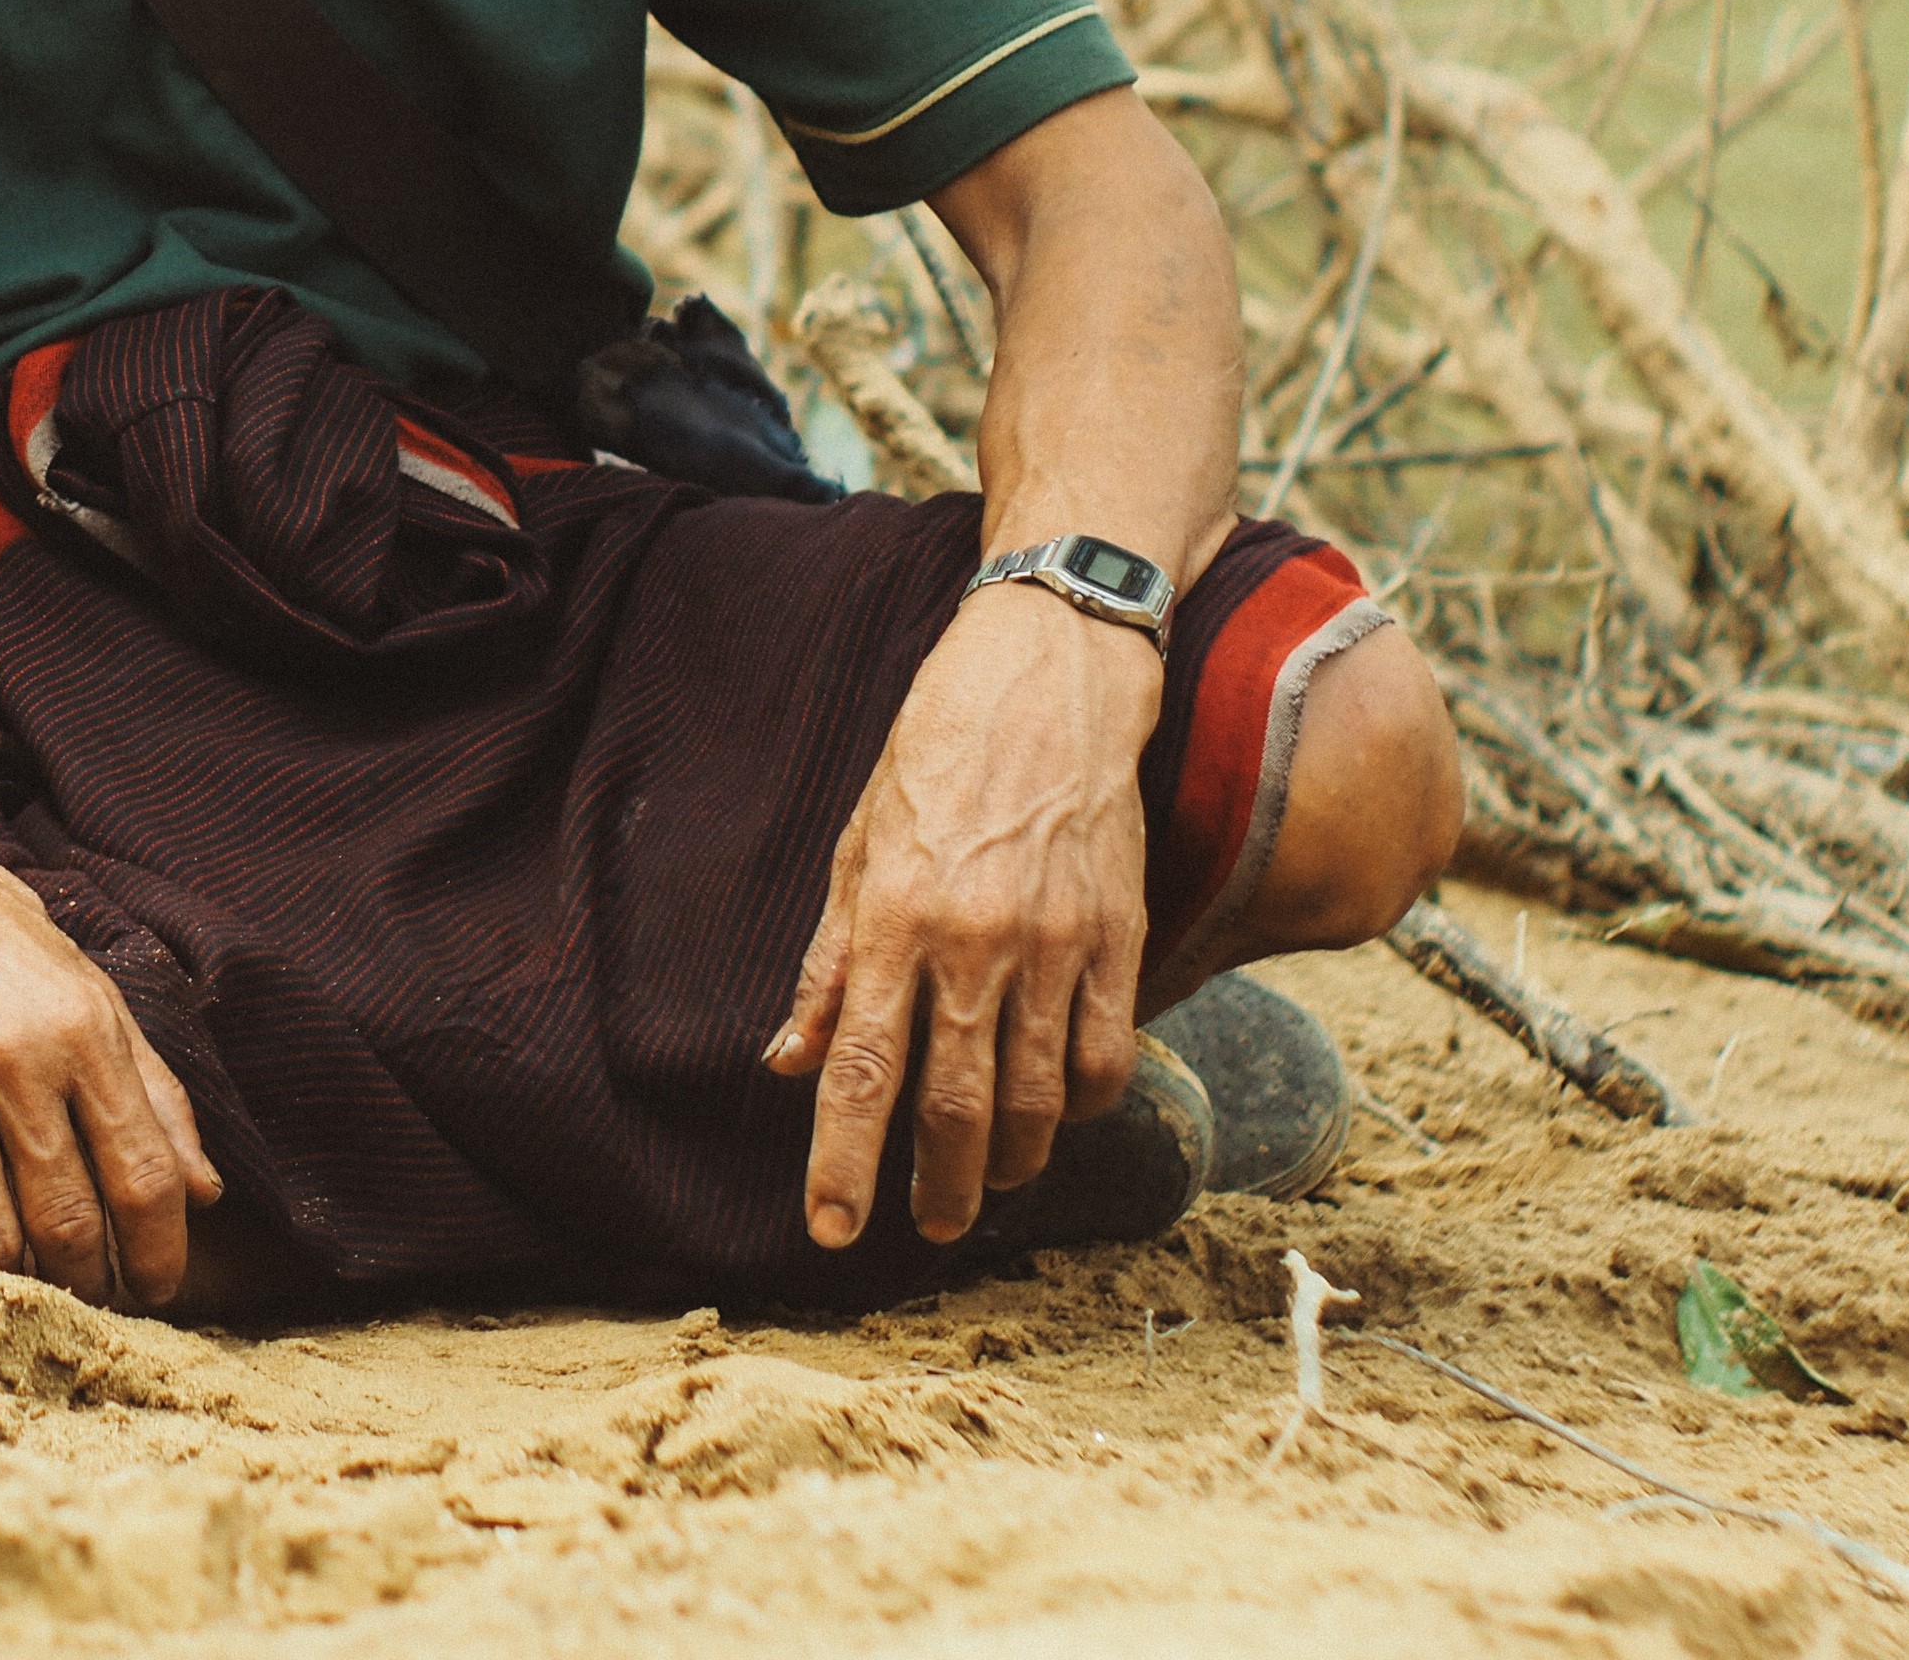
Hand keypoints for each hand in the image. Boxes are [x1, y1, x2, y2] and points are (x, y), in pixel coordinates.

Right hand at [0, 777, 223, 1307]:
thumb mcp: (83, 979)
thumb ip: (151, 1084)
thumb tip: (205, 1190)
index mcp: (85, 1025)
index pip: (146, 1175)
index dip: (161, 1253)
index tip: (160, 1288)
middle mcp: (18, 1059)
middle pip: (72, 1224)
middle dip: (93, 1283)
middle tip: (96, 1301)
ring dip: (18, 1284)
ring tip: (31, 1286)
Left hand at [764, 584, 1158, 1245]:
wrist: (1047, 678)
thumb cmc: (934, 759)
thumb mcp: (857, 849)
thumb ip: (828, 966)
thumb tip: (788, 1061)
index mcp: (894, 919)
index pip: (863, 1071)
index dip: (844, 1162)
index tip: (831, 1230)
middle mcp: (973, 942)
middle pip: (957, 1106)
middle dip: (938, 1187)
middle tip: (929, 1228)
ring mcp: (1055, 942)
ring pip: (1039, 1099)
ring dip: (1013, 1162)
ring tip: (991, 1183)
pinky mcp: (1121, 935)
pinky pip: (1108, 1055)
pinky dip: (1084, 1106)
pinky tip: (1059, 1115)